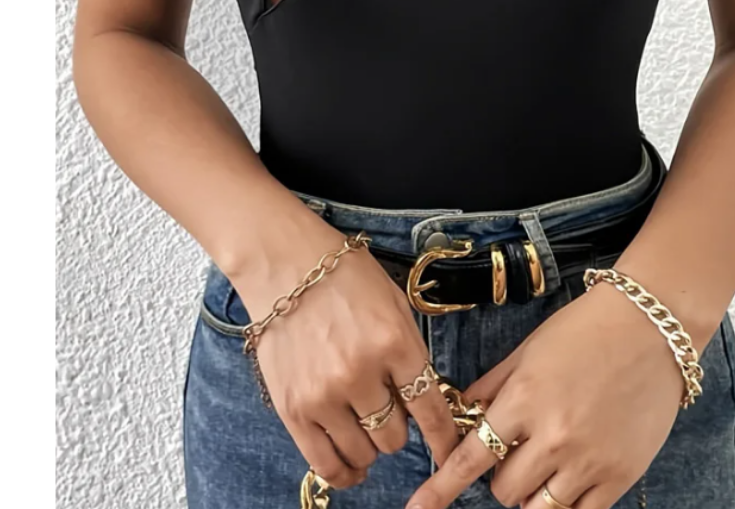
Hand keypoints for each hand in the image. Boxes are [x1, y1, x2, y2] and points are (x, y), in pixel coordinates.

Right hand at [232, 217, 460, 490]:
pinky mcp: (293, 408)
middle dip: (398, 428)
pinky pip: (324, 462)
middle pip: (395, 436)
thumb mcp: (393, 304)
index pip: (429, 408)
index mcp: (393, 342)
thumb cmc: (344, 277)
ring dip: (370, 446)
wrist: (285, 263)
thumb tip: (422, 401)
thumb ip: (410, 352)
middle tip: (388, 410)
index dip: (443, 437)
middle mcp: (361, 373)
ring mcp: (324, 394)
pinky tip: (351, 466)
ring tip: (364, 428)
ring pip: (364, 453)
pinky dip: (343, 471)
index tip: (449, 451)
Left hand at [404, 280, 683, 508]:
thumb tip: (462, 411)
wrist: (650, 327)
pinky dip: (567, 503)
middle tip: (517, 452)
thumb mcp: (528, 349)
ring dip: (532, 495)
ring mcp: (588, 460)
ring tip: (544, 466)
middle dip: (502, 476)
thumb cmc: (586, 330)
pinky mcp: (620, 475)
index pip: (471, 457)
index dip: (442, 487)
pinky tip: (569, 482)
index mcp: (523, 400)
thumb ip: (492, 385)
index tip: (419, 508)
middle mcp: (552, 437)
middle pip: (505, 491)